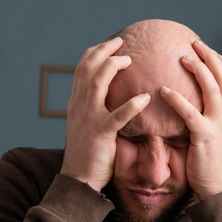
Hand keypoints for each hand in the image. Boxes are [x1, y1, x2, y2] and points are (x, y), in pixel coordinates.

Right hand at [61, 37, 150, 191]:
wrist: (78, 180)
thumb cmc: (87, 155)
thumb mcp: (86, 126)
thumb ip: (94, 110)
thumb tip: (109, 97)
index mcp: (76, 104)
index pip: (81, 68)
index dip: (95, 52)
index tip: (111, 44)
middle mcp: (79, 107)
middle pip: (87, 68)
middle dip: (104, 50)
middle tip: (121, 41)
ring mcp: (88, 119)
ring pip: (96, 83)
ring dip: (113, 67)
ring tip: (129, 60)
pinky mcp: (100, 135)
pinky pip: (116, 116)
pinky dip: (131, 105)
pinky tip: (145, 98)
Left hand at [160, 40, 221, 199]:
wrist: (218, 188)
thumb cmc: (209, 164)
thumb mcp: (211, 135)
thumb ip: (204, 118)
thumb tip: (189, 106)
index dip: (216, 59)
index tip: (202, 46)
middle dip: (209, 56)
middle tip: (194, 43)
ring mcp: (217, 124)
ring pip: (212, 88)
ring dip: (197, 70)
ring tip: (182, 58)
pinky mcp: (204, 136)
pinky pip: (190, 113)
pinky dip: (177, 99)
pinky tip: (163, 91)